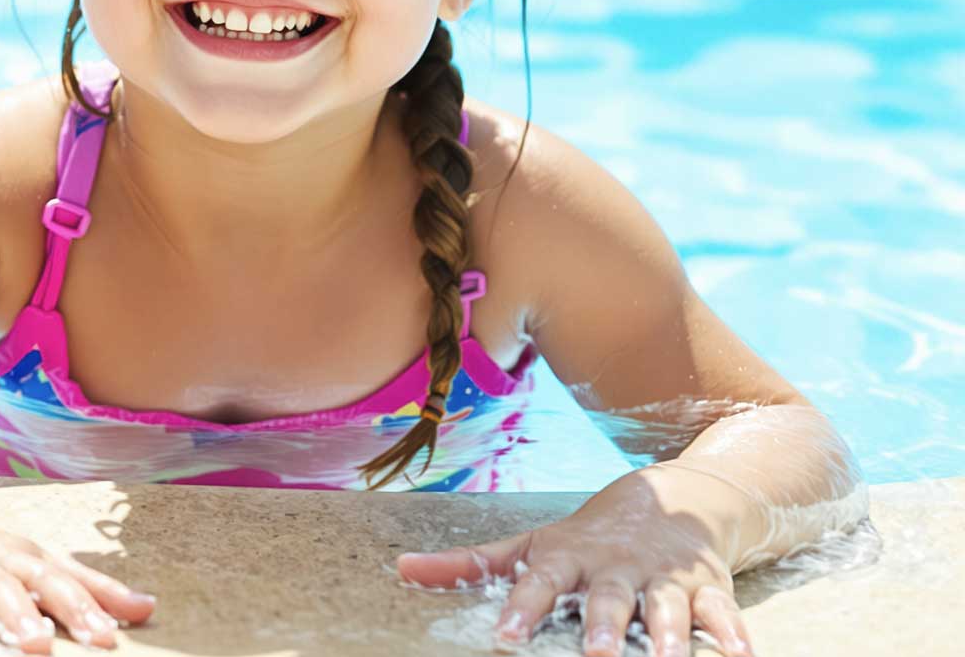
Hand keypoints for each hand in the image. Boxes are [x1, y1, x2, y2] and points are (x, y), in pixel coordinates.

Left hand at [393, 465, 756, 656]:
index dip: (522, 609)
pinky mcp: (709, 588)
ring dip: (671, 636)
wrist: (673, 498)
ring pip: (670, 608)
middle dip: (604, 627)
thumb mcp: (531, 545)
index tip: (503, 638)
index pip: (539, 582)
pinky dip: (736, 635)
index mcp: (569, 559)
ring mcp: (666, 578)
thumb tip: (400, 569)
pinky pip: (726, 614)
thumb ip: (470, 565)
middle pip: (610, 599)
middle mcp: (617, 569)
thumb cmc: (586, 537)